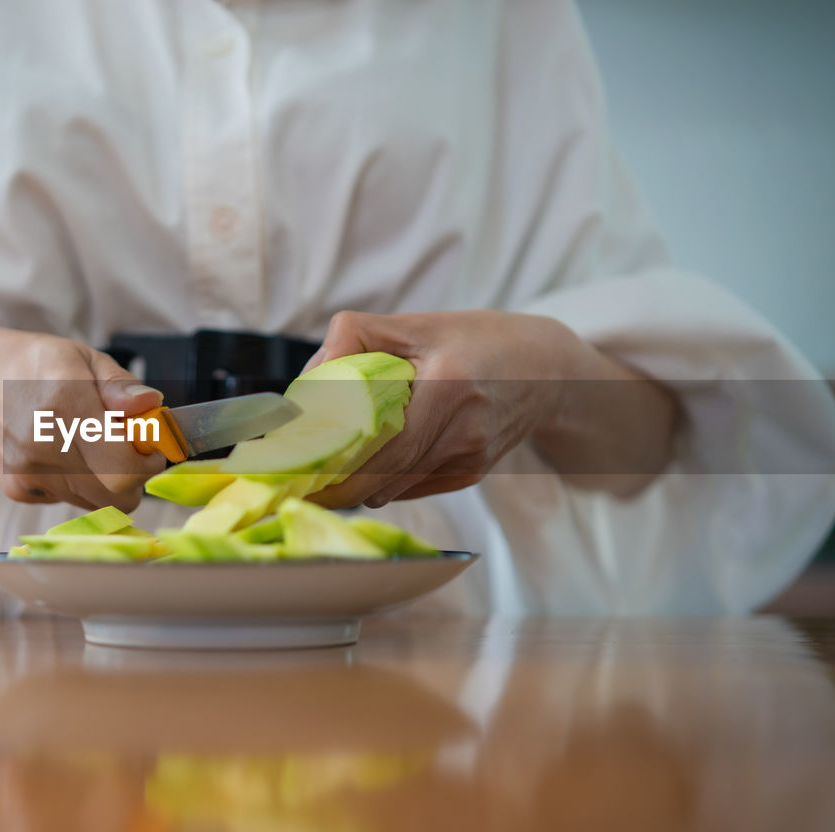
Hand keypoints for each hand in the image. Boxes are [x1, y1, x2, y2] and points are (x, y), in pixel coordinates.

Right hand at [0, 324, 166, 510]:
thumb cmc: (31, 364)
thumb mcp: (82, 357)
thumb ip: (119, 385)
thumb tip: (151, 405)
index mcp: (64, 403)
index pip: (124, 466)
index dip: (148, 463)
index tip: (151, 448)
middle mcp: (42, 444)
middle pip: (115, 495)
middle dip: (134, 478)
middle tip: (129, 452)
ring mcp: (27, 472)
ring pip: (94, 503)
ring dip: (106, 483)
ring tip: (93, 448)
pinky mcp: (16, 489)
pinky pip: (68, 501)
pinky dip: (78, 485)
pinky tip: (63, 455)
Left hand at [306, 310, 577, 507]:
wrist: (546, 369)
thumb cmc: (474, 340)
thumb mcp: (415, 324)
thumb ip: (354, 338)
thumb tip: (308, 380)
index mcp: (449, 386)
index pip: (386, 447)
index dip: (340, 468)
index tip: (301, 474)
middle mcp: (464, 431)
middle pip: (386, 479)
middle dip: (338, 486)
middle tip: (300, 482)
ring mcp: (471, 459)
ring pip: (395, 490)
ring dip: (357, 485)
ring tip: (326, 469)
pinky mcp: (472, 475)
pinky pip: (413, 488)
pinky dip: (385, 480)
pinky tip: (372, 462)